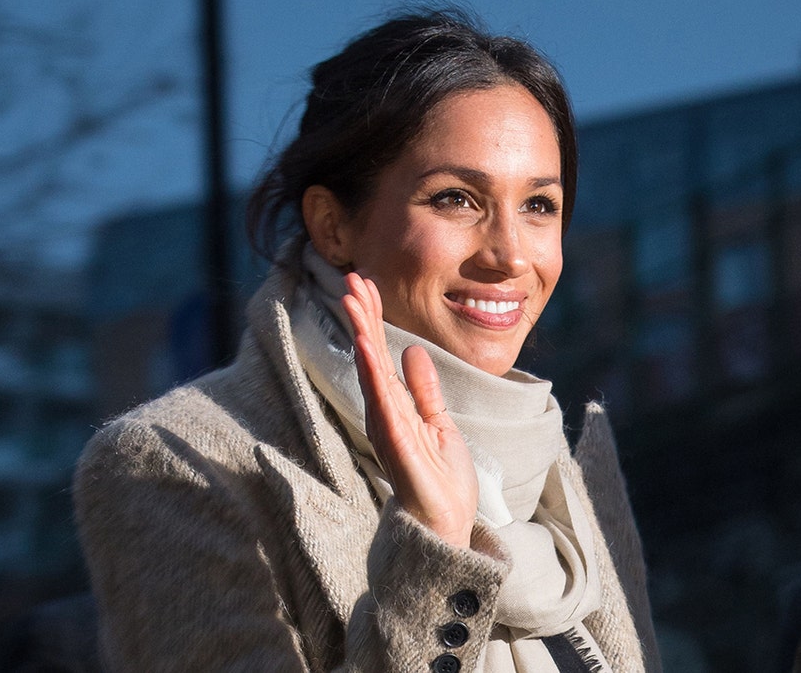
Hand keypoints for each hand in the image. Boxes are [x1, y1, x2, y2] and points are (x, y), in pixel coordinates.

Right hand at [341, 273, 478, 547]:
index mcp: (396, 406)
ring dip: (362, 332)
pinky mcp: (396, 441)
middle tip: (352, 276)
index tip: (366, 284)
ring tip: (353, 298)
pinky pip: (382, 400)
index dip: (373, 318)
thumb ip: (425, 390)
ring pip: (370, 370)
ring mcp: (387, 426)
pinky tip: (366, 343)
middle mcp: (385, 413)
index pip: (381, 354)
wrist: (448, 524)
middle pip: (370, 355)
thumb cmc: (440, 481)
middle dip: (361, 315)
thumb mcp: (439, 424)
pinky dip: (372, 370)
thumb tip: (413, 352)